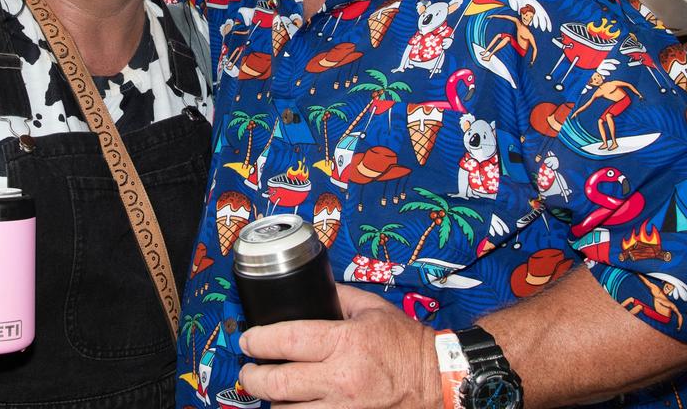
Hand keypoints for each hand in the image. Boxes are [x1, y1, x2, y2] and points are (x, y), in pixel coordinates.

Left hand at [238, 284, 441, 407]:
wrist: (438, 379)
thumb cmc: (406, 344)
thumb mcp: (372, 308)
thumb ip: (338, 296)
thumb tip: (310, 289)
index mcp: (345, 342)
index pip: (286, 340)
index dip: (258, 339)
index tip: (247, 339)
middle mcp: (341, 379)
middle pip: (278, 382)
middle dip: (252, 376)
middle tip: (247, 370)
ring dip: (273, 401)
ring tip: (271, 390)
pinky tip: (293, 405)